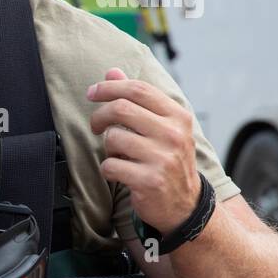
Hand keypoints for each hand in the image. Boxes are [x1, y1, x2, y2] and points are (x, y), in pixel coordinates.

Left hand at [88, 67, 199, 231]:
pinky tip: (121, 173)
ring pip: (112, 138)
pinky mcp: (149, 180)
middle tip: (95, 126)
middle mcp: (173, 134)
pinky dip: (108, 169)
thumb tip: (111, 72)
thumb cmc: (167, 161)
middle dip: (99, 116)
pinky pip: (110, 165)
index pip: (138, 89)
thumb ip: (137, 99)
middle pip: (121, 109)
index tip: (92, 92)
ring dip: (108, 147)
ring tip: (119, 155)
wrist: (184, 205)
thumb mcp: (161, 127)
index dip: (109, 87)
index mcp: (178, 116)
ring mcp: (163, 158)